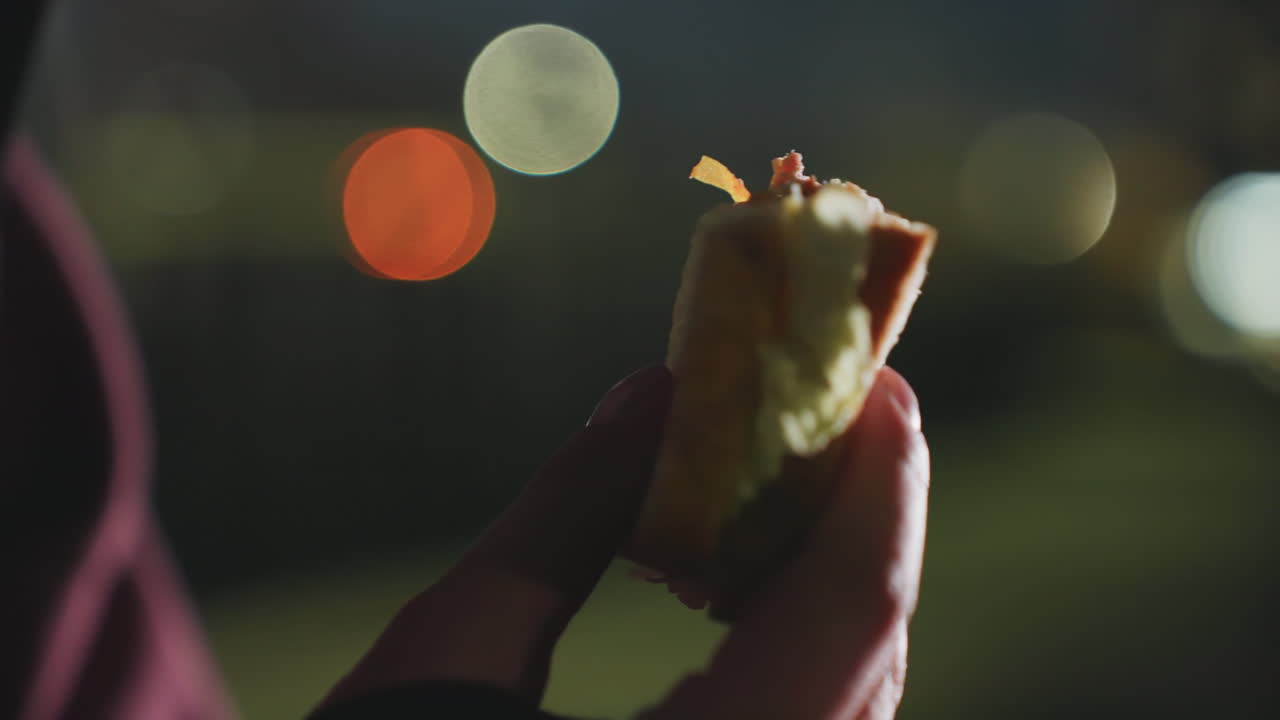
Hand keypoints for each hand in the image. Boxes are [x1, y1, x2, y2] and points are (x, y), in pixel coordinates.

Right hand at [315, 365, 928, 719]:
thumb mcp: (448, 657)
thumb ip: (564, 519)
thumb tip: (647, 395)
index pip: (853, 612)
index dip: (880, 485)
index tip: (877, 383)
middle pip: (866, 653)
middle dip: (856, 521)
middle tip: (826, 414)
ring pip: (848, 702)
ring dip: (823, 581)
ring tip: (782, 476)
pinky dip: (788, 647)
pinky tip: (739, 585)